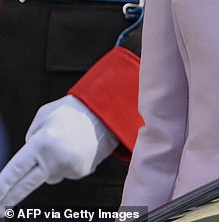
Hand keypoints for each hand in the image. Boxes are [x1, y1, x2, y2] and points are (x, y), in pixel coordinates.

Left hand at [0, 96, 117, 206]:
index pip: (14, 171)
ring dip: (49, 167)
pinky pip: (65, 173)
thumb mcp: (46, 113)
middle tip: (0, 207)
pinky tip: (75, 149)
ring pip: (48, 177)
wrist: (108, 112)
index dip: (2, 187)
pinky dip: (66, 164)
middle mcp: (54, 159)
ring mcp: (69, 168)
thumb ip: (31, 134)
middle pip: (25, 186)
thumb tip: (27, 151)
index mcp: (42, 142)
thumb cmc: (77, 110)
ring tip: (64, 145)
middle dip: (10, 198)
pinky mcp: (81, 173)